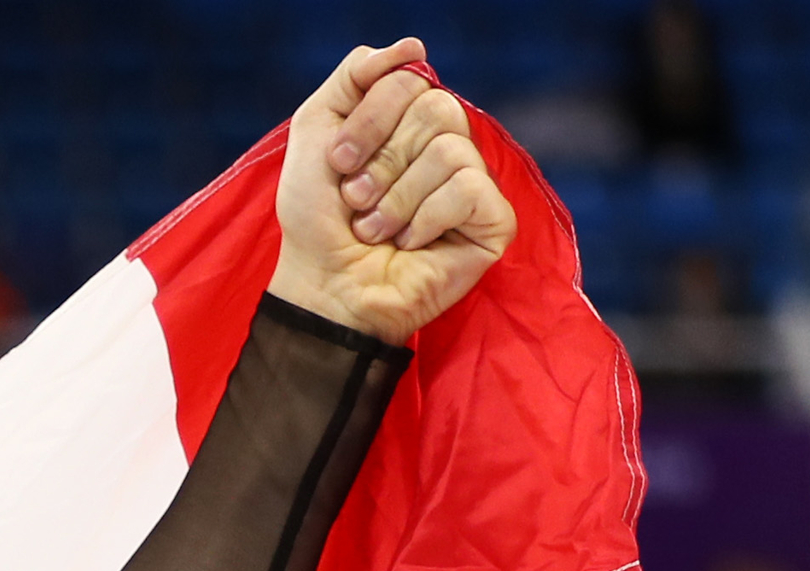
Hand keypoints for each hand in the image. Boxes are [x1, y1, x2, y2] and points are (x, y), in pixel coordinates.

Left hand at [268, 41, 514, 345]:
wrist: (324, 287)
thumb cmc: (318, 220)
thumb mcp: (316, 133)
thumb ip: (353, 78)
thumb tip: (413, 45)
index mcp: (411, 121)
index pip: (412, 80)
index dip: (369, 119)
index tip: (338, 161)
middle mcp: (449, 145)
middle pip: (437, 109)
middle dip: (381, 161)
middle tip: (356, 200)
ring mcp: (475, 182)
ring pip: (450, 151)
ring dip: (395, 198)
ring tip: (376, 229)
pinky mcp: (493, 220)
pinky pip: (468, 189)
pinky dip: (424, 219)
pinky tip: (410, 243)